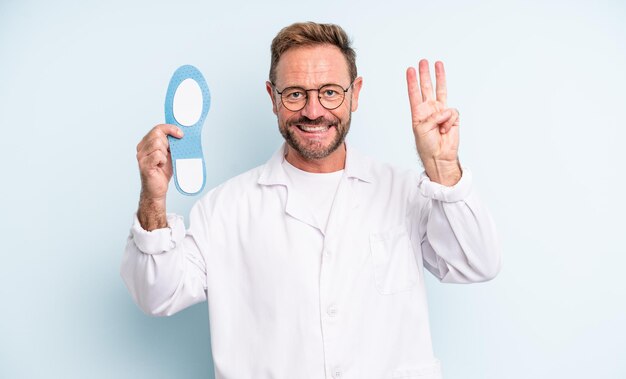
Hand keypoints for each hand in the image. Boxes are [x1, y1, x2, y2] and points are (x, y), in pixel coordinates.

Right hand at [135, 124, 182, 229]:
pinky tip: (160, 166)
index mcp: (146, 143)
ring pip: (157, 144)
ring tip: (163, 162)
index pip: (157, 128)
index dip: (170, 129)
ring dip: (165, 153)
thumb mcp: (169, 154)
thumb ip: (171, 143)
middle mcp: (141, 148)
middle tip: (169, 154)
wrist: (158, 189)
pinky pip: (157, 155)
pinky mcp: (144, 165)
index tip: (181, 134)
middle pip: (157, 135)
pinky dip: (163, 160)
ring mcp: (141, 157)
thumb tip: (181, 133)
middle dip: (167, 143)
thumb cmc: (163, 172)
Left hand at [407, 59, 460, 185]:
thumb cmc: (427, 145)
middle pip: (427, 88)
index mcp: (418, 113)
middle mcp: (429, 110)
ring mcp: (441, 112)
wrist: (439, 156)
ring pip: (441, 90)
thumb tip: (445, 110)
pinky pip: (452, 113)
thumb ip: (432, 117)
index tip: (410, 70)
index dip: (412, 82)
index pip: (414, 94)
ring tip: (437, 64)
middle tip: (423, 62)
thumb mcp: (422, 130)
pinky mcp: (453, 117)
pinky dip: (449, 121)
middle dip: (425, 74)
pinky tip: (446, 130)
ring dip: (439, 77)